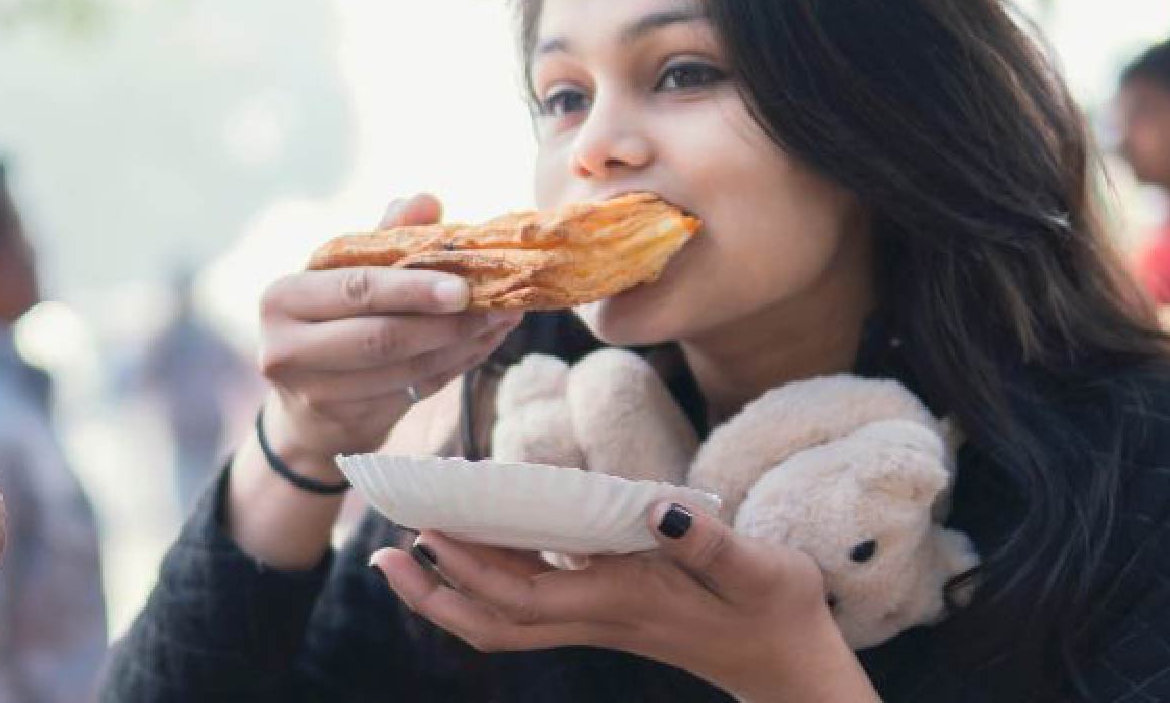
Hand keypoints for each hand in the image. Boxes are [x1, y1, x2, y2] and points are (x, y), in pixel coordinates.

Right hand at [257, 194, 523, 476]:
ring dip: (459, 346)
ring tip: (500, 321)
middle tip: (494, 307)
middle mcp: (285, 349)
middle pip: (379, 338)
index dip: (412, 289)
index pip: (356, 289)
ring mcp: (313, 394)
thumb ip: (383, 237)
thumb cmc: (328, 321)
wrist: (305, 408)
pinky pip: (413, 391)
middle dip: (443, 324)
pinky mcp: (345, 424)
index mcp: (282, 298)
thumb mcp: (343, 274)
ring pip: (403, 370)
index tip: (463, 286)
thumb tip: (425, 200)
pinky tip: (481, 345)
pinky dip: (454, 367)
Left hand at [370, 501, 879, 702]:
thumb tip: (660, 509)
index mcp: (621, 602)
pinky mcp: (603, 610)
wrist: (790, 661)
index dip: (469, 567)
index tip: (425, 532)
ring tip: (403, 550)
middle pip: (492, 618)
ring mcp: (595, 617)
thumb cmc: (776, 610)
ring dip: (449, 587)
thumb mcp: (758, 569)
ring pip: (503, 615)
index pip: (522, 595)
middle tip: (378, 553)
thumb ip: (707, 542)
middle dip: (432, 591)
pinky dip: (489, 575)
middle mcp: (595, 615)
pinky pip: (527, 601)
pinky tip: (474, 543)